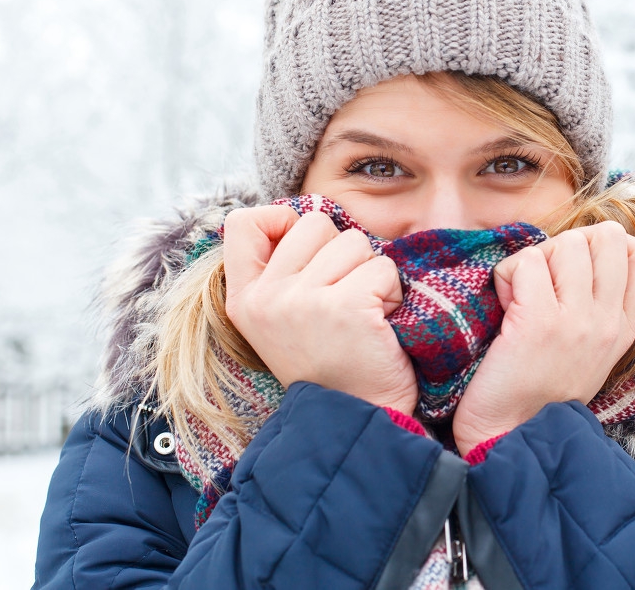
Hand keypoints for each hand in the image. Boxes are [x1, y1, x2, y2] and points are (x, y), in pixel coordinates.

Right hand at [222, 206, 417, 412]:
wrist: (356, 418)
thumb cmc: (329, 362)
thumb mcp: (282, 318)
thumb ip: (282, 269)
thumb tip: (301, 217)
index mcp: (245, 298)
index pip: (243, 220)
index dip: (282, 221)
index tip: (306, 254)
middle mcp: (267, 298)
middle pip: (315, 222)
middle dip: (342, 253)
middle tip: (343, 299)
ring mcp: (304, 302)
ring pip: (354, 241)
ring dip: (370, 274)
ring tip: (362, 315)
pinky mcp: (346, 307)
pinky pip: (383, 267)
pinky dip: (391, 293)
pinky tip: (379, 325)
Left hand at [452, 220, 634, 454]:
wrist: (512, 435)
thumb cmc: (540, 390)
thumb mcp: (593, 352)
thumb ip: (602, 306)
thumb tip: (595, 249)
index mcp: (623, 328)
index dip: (604, 245)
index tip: (574, 270)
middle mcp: (607, 321)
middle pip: (608, 236)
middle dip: (568, 245)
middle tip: (545, 279)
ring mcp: (577, 321)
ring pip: (566, 244)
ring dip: (535, 260)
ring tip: (522, 296)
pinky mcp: (539, 320)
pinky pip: (525, 262)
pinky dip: (506, 277)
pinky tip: (505, 307)